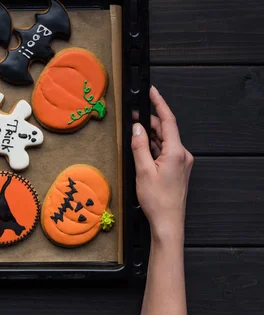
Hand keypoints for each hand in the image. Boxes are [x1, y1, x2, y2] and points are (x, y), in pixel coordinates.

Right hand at [131, 86, 192, 242]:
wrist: (168, 222)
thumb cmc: (157, 200)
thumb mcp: (143, 170)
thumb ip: (139, 146)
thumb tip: (136, 127)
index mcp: (176, 152)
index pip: (168, 120)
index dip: (159, 103)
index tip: (152, 92)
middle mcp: (182, 155)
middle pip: (165, 130)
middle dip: (148, 121)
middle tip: (132, 116)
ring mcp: (181, 162)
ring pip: (164, 141)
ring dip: (149, 135)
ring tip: (133, 132)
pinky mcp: (177, 169)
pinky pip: (164, 151)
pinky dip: (152, 147)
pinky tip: (141, 148)